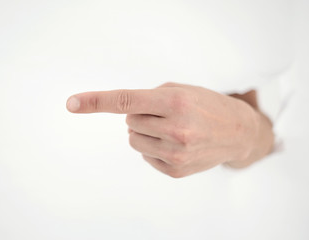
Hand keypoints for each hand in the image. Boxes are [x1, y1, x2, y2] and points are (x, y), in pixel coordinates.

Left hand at [66, 82, 273, 177]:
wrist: (237, 132)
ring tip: (171, 129)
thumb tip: (122, 112)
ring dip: (145, 132)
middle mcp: (175, 130)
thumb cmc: (206, 105)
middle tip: (165, 115)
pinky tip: (175, 144)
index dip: (96, 101)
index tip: (72, 103)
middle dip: (141, 116)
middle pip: (129, 122)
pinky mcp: (176, 170)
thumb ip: (149, 98)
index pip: (126, 101)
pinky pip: (146, 156)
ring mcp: (175, 153)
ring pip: (134, 140)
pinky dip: (154, 147)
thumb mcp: (181, 89)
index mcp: (175, 102)